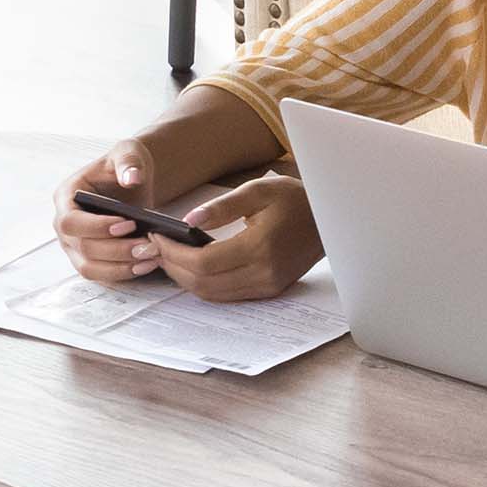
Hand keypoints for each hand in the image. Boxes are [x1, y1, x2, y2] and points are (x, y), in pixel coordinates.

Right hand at [55, 142, 168, 283]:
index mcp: (65, 197)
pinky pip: (102, 275)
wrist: (133, 180)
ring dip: (121, 267)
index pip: (71, 221)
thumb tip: (131, 178)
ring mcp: (74, 245)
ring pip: (90, 268)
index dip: (97, 227)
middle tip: (148, 246)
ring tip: (151, 258)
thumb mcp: (128, 153)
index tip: (129, 224)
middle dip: (116, 250)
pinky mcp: (90, 259)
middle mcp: (64, 225)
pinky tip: (147, 265)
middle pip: (82, 248)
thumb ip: (128, 161)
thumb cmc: (126, 165)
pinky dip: (124, 273)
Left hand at [158, 171, 320, 304]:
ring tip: (169, 256)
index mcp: (260, 247)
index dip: (173, 253)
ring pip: (213, 294)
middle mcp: (264, 273)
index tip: (157, 237)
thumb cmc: (294, 199)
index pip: (203, 262)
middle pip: (203, 283)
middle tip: (157, 247)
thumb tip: (188, 222)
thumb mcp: (258, 191)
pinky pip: (228, 295)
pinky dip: (205, 284)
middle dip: (173, 266)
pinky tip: (193, 266)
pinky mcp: (270, 290)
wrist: (330, 218)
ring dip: (185, 279)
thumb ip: (222, 207)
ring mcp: (267, 285)